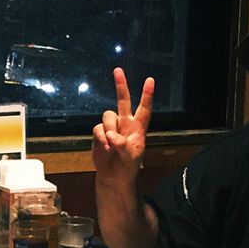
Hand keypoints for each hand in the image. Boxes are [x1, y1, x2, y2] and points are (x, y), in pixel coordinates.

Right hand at [91, 68, 152, 182]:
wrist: (113, 177)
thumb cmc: (128, 166)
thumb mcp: (131, 158)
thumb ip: (123, 145)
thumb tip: (111, 134)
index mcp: (138, 128)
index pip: (144, 109)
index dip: (147, 95)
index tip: (150, 80)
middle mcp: (125, 123)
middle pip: (123, 101)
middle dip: (120, 85)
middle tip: (118, 70)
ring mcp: (111, 127)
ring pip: (108, 115)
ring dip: (109, 128)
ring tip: (111, 145)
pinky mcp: (99, 133)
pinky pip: (98, 128)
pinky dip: (101, 138)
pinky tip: (105, 148)